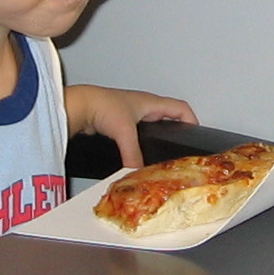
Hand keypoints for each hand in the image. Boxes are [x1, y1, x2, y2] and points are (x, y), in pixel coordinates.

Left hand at [66, 83, 198, 169]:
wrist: (78, 105)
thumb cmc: (102, 105)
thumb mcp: (123, 132)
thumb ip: (133, 154)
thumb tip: (139, 172)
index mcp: (150, 102)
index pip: (180, 108)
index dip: (191, 120)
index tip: (194, 135)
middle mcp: (142, 106)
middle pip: (167, 117)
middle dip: (174, 131)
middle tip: (178, 148)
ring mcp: (129, 113)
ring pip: (150, 125)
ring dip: (155, 137)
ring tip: (158, 153)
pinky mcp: (117, 122)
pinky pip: (135, 133)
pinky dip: (138, 142)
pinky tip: (135, 153)